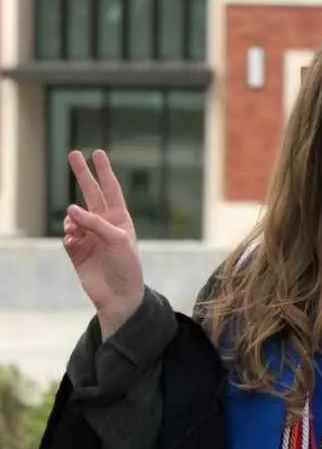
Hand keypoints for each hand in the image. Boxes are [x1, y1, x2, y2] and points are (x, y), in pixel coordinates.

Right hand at [63, 150, 144, 337]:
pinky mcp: (77, 252)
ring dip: (73, 219)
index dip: (104, 171)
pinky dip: (69, 236)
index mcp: (120, 219)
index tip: (98, 152)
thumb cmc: (127, 266)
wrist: (119, 295)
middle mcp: (104, 225)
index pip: (111, 189)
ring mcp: (90, 237)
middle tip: (73, 153)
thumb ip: (95, 223)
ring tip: (77, 230)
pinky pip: (67, 236)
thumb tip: (71, 210)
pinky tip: (74, 242)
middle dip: (82, 175)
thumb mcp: (118, 240)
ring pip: (74, 217)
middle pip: (90, 194)